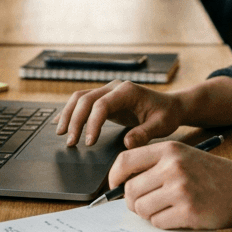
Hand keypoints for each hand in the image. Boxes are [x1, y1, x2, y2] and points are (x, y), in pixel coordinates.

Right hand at [56, 80, 183, 148]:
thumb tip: (127, 143)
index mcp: (128, 91)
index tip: (89, 142)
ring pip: (80, 98)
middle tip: (71, 143)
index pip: (102, 104)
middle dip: (75, 121)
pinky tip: (61, 122)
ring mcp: (108, 91)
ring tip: (61, 134)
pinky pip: (83, 102)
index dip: (92, 123)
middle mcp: (115, 88)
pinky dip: (71, 112)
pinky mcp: (105, 99)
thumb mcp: (162, 125)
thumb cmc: (167, 115)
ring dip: (69, 115)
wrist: (170, 106)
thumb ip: (145, 134)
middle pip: (86, 99)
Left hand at [109, 142, 231, 230]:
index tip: (115, 187)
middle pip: (130, 190)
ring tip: (167, 209)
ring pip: (141, 208)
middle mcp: (173, 167)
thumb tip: (120, 185)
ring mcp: (181, 189)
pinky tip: (179, 216)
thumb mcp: (184, 157)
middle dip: (133, 202)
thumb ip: (155, 165)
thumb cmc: (213, 176)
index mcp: (169, 150)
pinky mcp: (188, 211)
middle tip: (148, 204)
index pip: (125, 161)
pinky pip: (157, 222)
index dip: (114, 177)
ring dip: (149, 214)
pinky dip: (164, 223)